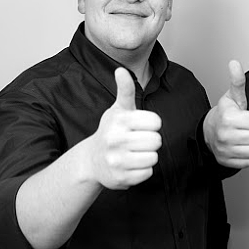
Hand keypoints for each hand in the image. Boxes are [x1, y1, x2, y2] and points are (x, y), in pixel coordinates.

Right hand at [87, 67, 161, 189]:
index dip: (151, 124)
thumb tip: (121, 70)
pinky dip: (143, 171)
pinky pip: (147, 173)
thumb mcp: (118, 109)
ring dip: (148, 156)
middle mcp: (116, 140)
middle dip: (150, 141)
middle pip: (156, 141)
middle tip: (137, 141)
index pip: (155, 121)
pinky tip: (131, 165)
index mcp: (119, 120)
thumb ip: (125, 90)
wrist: (92, 160)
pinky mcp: (120, 178)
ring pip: (153, 158)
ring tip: (134, 153)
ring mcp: (117, 160)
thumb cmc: (111, 131)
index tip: (141, 126)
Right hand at [203, 60, 248, 168]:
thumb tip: (234, 63)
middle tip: (246, 127)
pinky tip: (240, 147)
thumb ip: (237, 81)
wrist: (208, 131)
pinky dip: (246, 156)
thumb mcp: (233, 96)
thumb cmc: (225, 113)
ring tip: (243, 137)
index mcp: (228, 118)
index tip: (248, 117)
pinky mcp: (227, 161)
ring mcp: (225, 150)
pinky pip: (248, 162)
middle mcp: (225, 135)